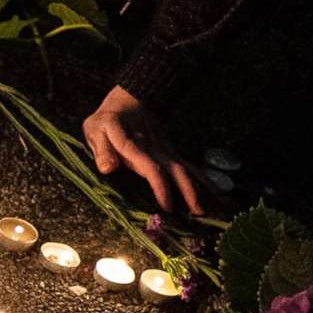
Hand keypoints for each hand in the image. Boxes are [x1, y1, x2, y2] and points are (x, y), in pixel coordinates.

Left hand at [81, 85, 205, 214]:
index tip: (167, 206)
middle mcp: (155, 149)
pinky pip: (189, 167)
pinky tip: (217, 195)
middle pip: (176, 171)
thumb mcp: (96, 130)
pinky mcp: (171, 152)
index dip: (160, 187)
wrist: (130, 100)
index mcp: (134, 146)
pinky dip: (203, 181)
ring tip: (214, 208)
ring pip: (186, 169)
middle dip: (189, 191)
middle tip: (199, 213)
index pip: (150, 168)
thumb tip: (108, 169)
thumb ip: (101, 150)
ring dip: (202, 187)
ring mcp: (166, 150)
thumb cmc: (107, 120)